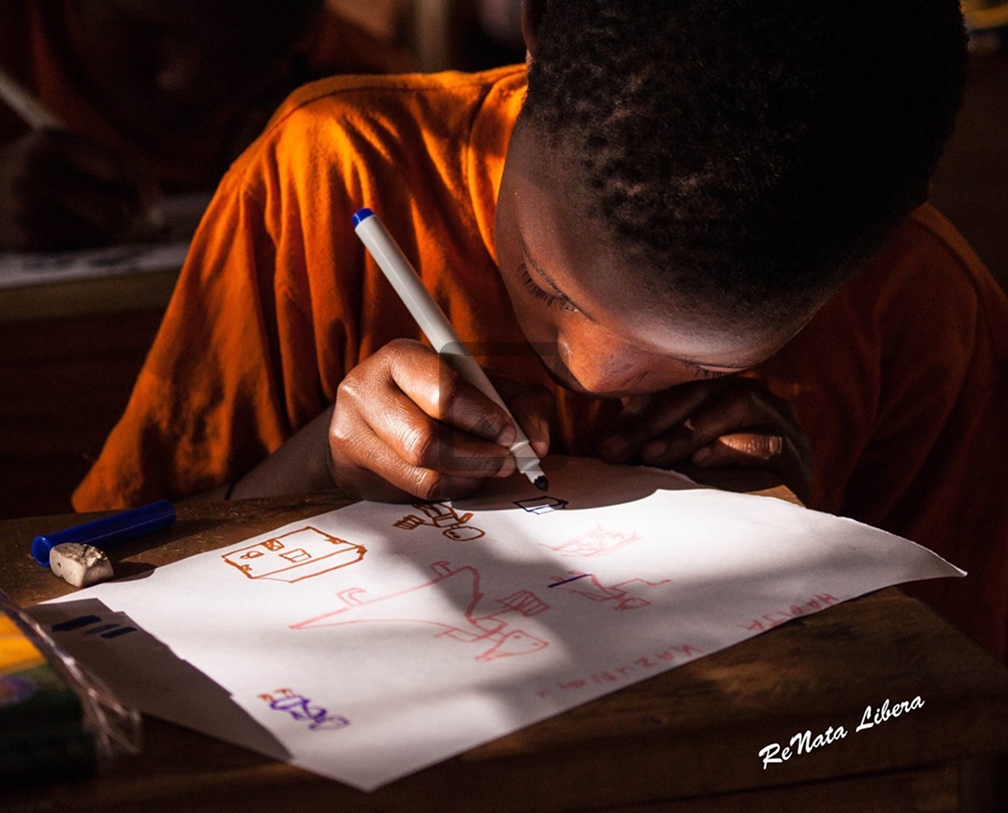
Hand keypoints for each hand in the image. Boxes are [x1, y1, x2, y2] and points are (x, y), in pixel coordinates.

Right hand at [0, 129, 160, 249]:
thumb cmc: (38, 173)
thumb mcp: (67, 153)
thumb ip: (117, 167)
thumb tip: (154, 201)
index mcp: (50, 143)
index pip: (118, 170)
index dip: (141, 188)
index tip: (147, 199)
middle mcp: (35, 174)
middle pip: (116, 212)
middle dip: (124, 216)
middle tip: (114, 212)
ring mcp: (28, 209)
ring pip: (103, 237)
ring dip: (105, 234)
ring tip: (81, 220)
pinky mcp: (27, 241)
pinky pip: (83, 252)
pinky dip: (83, 246)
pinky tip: (62, 232)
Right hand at [328, 339, 552, 501]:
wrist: (371, 426)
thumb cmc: (437, 401)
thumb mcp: (482, 387)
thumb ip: (522, 403)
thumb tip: (538, 444)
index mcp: (400, 357)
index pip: (443, 390)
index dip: (483, 417)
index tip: (508, 432)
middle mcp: (364, 389)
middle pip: (426, 441)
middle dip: (478, 456)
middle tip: (507, 460)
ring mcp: (350, 431)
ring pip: (421, 473)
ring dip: (469, 477)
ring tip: (488, 469)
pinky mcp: (350, 470)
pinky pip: (413, 491)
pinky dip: (451, 489)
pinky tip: (462, 478)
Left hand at [598, 377, 810, 501]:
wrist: (782, 528)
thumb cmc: (725, 490)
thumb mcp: (684, 463)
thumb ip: (654, 447)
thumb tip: (606, 447)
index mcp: (724, 393)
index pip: (679, 387)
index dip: (642, 406)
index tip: (609, 437)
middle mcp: (754, 398)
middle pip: (702, 391)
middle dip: (656, 420)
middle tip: (619, 449)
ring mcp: (779, 422)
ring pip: (736, 404)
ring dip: (690, 429)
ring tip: (654, 455)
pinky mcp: (796, 454)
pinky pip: (765, 441)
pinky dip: (730, 448)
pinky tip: (701, 462)